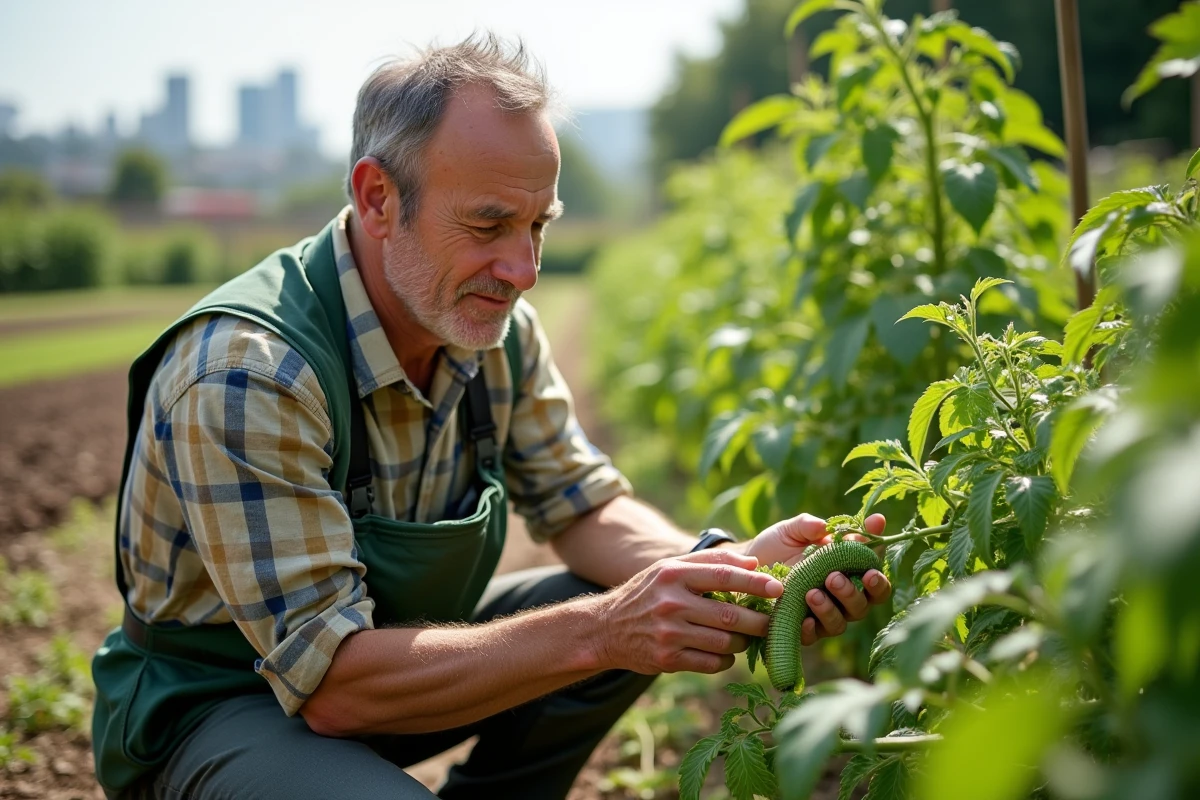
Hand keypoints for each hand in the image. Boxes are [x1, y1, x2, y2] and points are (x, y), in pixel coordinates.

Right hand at [594, 549, 781, 674]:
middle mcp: (671, 603)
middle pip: (731, 615)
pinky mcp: (667, 660)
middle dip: (759, 620)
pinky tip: (723, 652)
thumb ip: (709, 562)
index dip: (755, 583)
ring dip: (743, 642)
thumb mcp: (669, 568)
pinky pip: (712, 663)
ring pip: (725, 642)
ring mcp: (668, 634)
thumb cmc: (647, 593)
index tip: (779, 588)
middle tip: (773, 621)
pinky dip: (725, 660)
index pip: (723, 576)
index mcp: (673, 574)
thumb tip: (753, 563)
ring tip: (745, 636)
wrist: (606, 628)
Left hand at [738, 512, 891, 645]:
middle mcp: (840, 597)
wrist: (744, 564)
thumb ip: (811, 525)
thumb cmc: (777, 544)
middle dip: (852, 593)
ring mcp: (821, 615)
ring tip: (812, 593)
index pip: (873, 578)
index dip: (878, 576)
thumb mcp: (793, 530)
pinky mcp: (800, 630)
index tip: (870, 570)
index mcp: (847, 571)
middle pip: (863, 604)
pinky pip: (812, 637)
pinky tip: (804, 620)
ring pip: (840, 622)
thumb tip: (826, 526)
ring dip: (830, 609)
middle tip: (833, 577)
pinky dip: (810, 629)